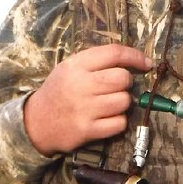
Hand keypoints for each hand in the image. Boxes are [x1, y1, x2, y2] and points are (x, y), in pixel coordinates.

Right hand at [24, 44, 153, 155]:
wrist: (36, 122)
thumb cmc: (60, 91)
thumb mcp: (71, 68)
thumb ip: (98, 62)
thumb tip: (138, 61)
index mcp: (76, 65)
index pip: (114, 53)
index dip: (136, 57)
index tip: (146, 63)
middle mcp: (80, 85)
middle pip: (123, 79)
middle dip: (125, 84)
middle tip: (114, 89)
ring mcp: (84, 109)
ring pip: (125, 101)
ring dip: (122, 103)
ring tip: (108, 104)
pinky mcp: (87, 130)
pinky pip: (120, 123)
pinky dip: (118, 122)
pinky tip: (106, 119)